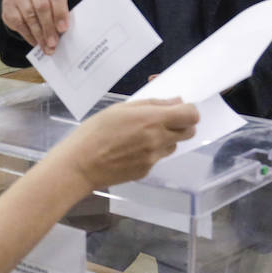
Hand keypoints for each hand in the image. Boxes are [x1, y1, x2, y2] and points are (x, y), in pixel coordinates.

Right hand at [1, 0, 69, 52]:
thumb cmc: (48, 5)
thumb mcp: (58, 6)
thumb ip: (62, 16)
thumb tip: (61, 34)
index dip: (60, 12)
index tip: (63, 29)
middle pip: (42, 6)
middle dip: (48, 28)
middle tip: (53, 43)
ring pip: (30, 16)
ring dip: (39, 35)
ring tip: (46, 46)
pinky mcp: (8, 3)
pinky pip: (18, 22)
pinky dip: (28, 35)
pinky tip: (35, 42)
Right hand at [51, 99, 198, 190]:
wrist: (80, 165)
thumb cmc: (94, 132)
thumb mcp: (120, 109)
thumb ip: (152, 104)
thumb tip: (176, 101)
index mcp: (152, 120)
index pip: (191, 115)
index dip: (188, 110)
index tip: (178, 109)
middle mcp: (158, 140)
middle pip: (189, 132)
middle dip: (181, 124)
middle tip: (163, 121)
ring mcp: (154, 158)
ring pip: (173, 145)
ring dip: (166, 138)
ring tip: (141, 136)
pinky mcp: (147, 171)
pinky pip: (158, 157)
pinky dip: (151, 151)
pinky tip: (130, 150)